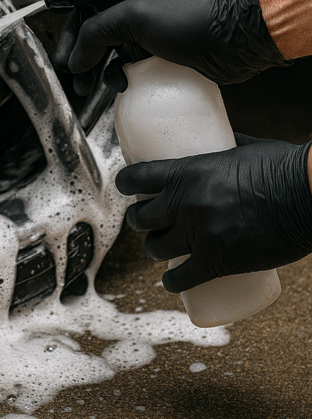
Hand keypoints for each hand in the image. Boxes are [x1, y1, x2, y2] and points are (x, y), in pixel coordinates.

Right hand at [52, 0, 288, 92]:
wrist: (236, 40)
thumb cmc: (193, 18)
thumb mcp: (136, 16)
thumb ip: (98, 32)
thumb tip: (76, 59)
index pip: (84, 1)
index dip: (69, 25)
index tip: (60, 50)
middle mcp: (134, 3)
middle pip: (93, 28)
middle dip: (79, 53)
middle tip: (71, 75)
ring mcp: (147, 28)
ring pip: (108, 49)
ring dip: (95, 68)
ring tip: (88, 87)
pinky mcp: (158, 51)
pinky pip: (126, 64)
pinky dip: (118, 76)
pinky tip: (120, 86)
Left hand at [116, 133, 311, 291]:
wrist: (309, 197)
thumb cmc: (283, 167)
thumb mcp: (245, 146)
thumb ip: (227, 144)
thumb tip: (223, 135)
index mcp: (186, 172)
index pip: (136, 178)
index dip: (124, 183)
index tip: (125, 186)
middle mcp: (185, 204)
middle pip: (141, 217)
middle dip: (139, 219)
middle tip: (147, 219)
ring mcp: (199, 235)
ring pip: (155, 248)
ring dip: (154, 248)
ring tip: (159, 247)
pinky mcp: (217, 262)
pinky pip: (182, 279)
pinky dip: (173, 283)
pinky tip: (172, 281)